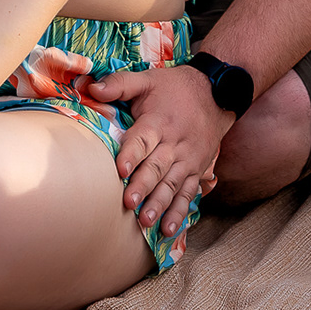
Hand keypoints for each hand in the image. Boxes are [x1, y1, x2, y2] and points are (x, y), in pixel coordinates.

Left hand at [84, 64, 233, 235]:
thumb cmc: (175, 87)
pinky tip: (170, 230)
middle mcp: (175, 144)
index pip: (143, 140)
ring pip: (172, 185)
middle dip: (142, 186)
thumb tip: (92, 87)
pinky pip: (188, 194)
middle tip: (128, 203)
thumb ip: (120, 84)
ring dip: (160, 204)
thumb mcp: (148, 78)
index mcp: (158, 122)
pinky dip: (180, 212)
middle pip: (157, 167)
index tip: (120, 169)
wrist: (218, 93)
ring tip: (147, 221)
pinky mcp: (197, 170)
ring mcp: (188, 160)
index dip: (131, 154)